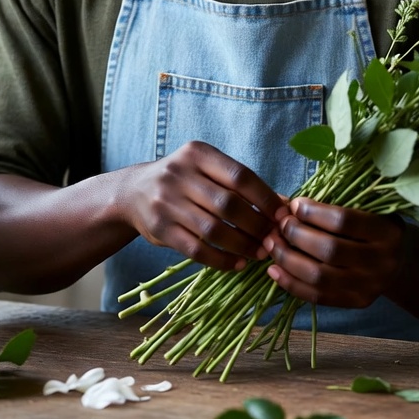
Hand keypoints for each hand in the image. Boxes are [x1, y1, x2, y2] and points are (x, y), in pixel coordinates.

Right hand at [127, 141, 285, 270]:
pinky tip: (236, 264)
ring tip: (258, 254)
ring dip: (242, 245)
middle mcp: (179, 174)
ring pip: (213, 229)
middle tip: (274, 240)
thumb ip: (242, 184)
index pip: (240, 176)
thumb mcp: (207, 170)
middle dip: (257, 225)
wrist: (133, 192)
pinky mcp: (160, 228)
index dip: (265, 197)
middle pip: (228, 204)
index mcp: (197, 153)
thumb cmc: (184, 180)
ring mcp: (166, 201)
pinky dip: (220, 259)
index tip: (283, 215)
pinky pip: (196, 249)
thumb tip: (285, 204)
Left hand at [262, 198, 406, 307]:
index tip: (294, 205)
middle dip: (296, 235)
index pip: (343, 221)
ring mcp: (369, 286)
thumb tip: (283, 204)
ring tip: (271, 243)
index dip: (313, 212)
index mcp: (387, 232)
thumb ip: (329, 206)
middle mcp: (381, 262)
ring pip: (320, 277)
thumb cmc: (374, 227)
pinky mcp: (355, 302)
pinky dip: (291, 283)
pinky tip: (274, 269)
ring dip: (288, 259)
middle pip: (329, 250)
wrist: (401, 262)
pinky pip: (317, 297)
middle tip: (280, 224)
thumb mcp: (364, 209)